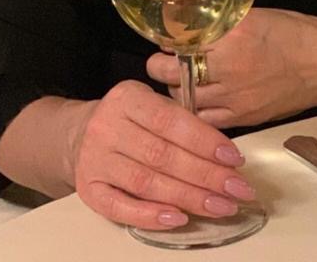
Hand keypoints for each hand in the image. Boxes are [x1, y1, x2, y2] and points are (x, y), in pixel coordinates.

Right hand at [71, 80, 256, 229]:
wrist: (78, 133)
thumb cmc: (129, 119)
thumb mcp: (150, 103)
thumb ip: (180, 120)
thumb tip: (225, 154)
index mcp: (127, 98)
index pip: (170, 121)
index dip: (204, 141)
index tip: (234, 159)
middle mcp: (107, 127)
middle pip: (162, 156)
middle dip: (205, 175)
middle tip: (237, 189)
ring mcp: (95, 160)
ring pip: (146, 183)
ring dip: (189, 197)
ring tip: (220, 206)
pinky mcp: (88, 189)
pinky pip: (120, 207)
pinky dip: (150, 216)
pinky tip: (179, 218)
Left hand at [146, 8, 316, 127]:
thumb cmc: (295, 32)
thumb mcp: (254, 15)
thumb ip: (221, 23)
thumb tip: (189, 25)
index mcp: (233, 34)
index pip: (181, 40)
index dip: (166, 41)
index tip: (164, 40)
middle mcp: (230, 66)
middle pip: (174, 73)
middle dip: (161, 68)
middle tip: (162, 62)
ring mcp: (236, 96)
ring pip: (184, 99)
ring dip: (176, 90)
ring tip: (179, 81)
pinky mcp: (244, 117)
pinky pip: (205, 119)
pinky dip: (194, 111)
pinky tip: (196, 101)